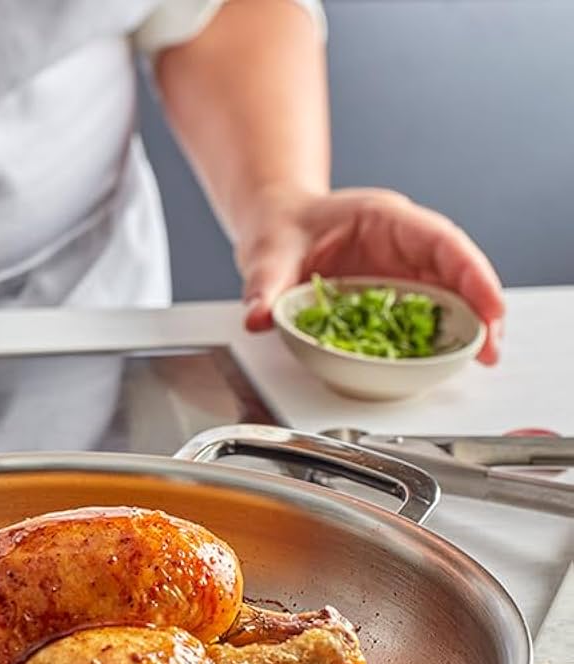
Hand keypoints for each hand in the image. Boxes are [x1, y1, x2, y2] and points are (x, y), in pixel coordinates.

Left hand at [235, 188, 505, 364]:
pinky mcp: (392, 296)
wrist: (276, 229)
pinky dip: (435, 337)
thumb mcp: (269, 254)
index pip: (439, 242)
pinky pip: (422, 315)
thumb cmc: (282, 229)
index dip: (470, 273)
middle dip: (480, 308)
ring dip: (465, 326)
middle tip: (490, 349)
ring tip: (481, 359)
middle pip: (455, 272)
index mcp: (384, 219)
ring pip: (446, 295)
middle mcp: (402, 245)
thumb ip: (265, 286)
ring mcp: (401, 270)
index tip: (489, 305)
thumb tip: (257, 317)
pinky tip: (446, 360)